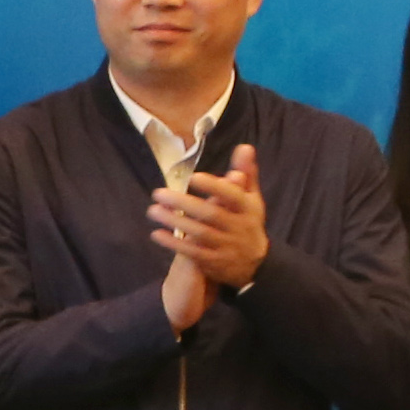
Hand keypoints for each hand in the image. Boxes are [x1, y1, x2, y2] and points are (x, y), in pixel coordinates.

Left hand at [149, 146, 269, 306]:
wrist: (256, 262)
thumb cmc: (247, 221)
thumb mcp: (251, 198)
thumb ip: (245, 173)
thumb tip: (244, 146)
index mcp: (248, 208)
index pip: (233, 196)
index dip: (214, 187)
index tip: (193, 177)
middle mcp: (239, 227)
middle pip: (211, 214)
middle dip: (184, 203)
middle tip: (158, 193)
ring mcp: (227, 246)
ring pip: (200, 234)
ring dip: (174, 222)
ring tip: (153, 210)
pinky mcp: (215, 263)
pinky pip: (193, 253)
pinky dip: (174, 244)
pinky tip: (156, 234)